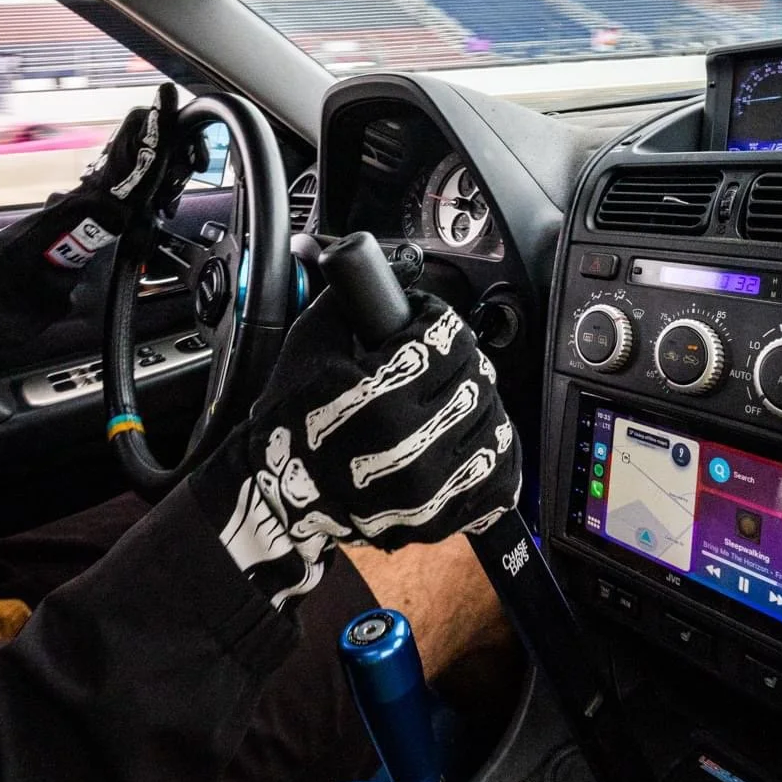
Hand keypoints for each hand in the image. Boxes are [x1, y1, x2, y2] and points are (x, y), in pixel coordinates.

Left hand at [37, 85, 205, 269]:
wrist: (103, 215)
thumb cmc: (125, 185)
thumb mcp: (150, 149)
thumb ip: (161, 119)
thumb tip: (168, 88)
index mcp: (142, 120)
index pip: (186, 125)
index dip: (194, 148)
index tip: (196, 166)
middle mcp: (140, 133)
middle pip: (182, 148)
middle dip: (181, 171)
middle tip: (170, 183)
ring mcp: (141, 154)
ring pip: (176, 166)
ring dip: (174, 185)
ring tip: (161, 196)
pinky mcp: (141, 172)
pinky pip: (166, 179)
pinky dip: (166, 192)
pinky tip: (159, 201)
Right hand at [190, 291, 519, 609]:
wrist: (281, 496)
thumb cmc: (292, 419)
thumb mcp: (309, 344)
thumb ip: (348, 299)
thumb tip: (389, 266)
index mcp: (378, 398)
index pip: (447, 338)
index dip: (437, 319)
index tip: (424, 321)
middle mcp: (410, 446)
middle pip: (476, 375)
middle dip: (460, 357)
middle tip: (436, 358)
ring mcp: (430, 488)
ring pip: (494, 420)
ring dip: (478, 399)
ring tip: (449, 394)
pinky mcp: (442, 516)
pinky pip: (499, 474)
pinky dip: (492, 449)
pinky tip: (468, 434)